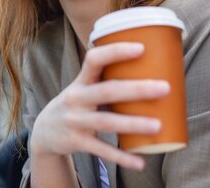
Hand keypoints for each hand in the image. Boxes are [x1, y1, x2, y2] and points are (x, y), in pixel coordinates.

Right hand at [30, 42, 169, 169]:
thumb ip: (108, 78)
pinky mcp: (77, 142)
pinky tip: (140, 161)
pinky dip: (121, 157)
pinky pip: (101, 150)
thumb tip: (151, 65)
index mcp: (81, 80)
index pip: (94, 59)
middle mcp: (76, 98)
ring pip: (106, 122)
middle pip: (107, 91)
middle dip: (136, 89)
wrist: (45, 131)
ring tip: (158, 125)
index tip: (141, 48)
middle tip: (165, 87)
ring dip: (133, 123)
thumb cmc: (77, 103)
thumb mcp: (84, 86)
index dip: (116, 52)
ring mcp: (76, 121)